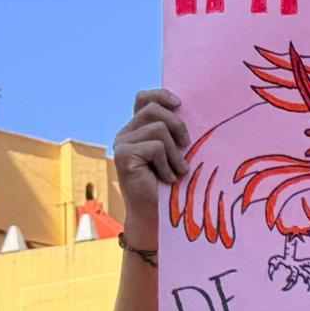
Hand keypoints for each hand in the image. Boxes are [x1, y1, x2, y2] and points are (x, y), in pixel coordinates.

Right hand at [113, 89, 189, 246]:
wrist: (157, 215)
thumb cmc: (172, 185)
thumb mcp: (176, 152)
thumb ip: (174, 132)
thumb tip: (188, 109)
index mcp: (137, 129)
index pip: (144, 98)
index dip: (161, 95)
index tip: (180, 103)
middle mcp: (126, 134)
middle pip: (154, 109)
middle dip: (178, 125)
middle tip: (187, 146)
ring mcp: (122, 144)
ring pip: (158, 129)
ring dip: (175, 152)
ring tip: (177, 170)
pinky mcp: (123, 155)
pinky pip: (155, 147)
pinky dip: (168, 164)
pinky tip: (168, 179)